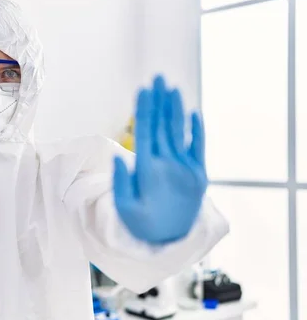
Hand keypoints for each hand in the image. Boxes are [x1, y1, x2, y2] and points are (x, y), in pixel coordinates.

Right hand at [113, 75, 206, 243]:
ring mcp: (188, 169)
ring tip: (171, 88)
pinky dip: (196, 129)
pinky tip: (193, 112)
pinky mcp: (200, 174)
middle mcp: (170, 166)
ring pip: (179, 132)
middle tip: (158, 77)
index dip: (145, 110)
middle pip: (163, 126)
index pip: (147, 133)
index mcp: (150, 172)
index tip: (143, 90)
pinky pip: (198, 147)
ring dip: (175, 108)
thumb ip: (121, 183)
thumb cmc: (144, 225)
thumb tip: (120, 157)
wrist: (174, 241)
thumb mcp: (125, 210)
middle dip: (159, 100)